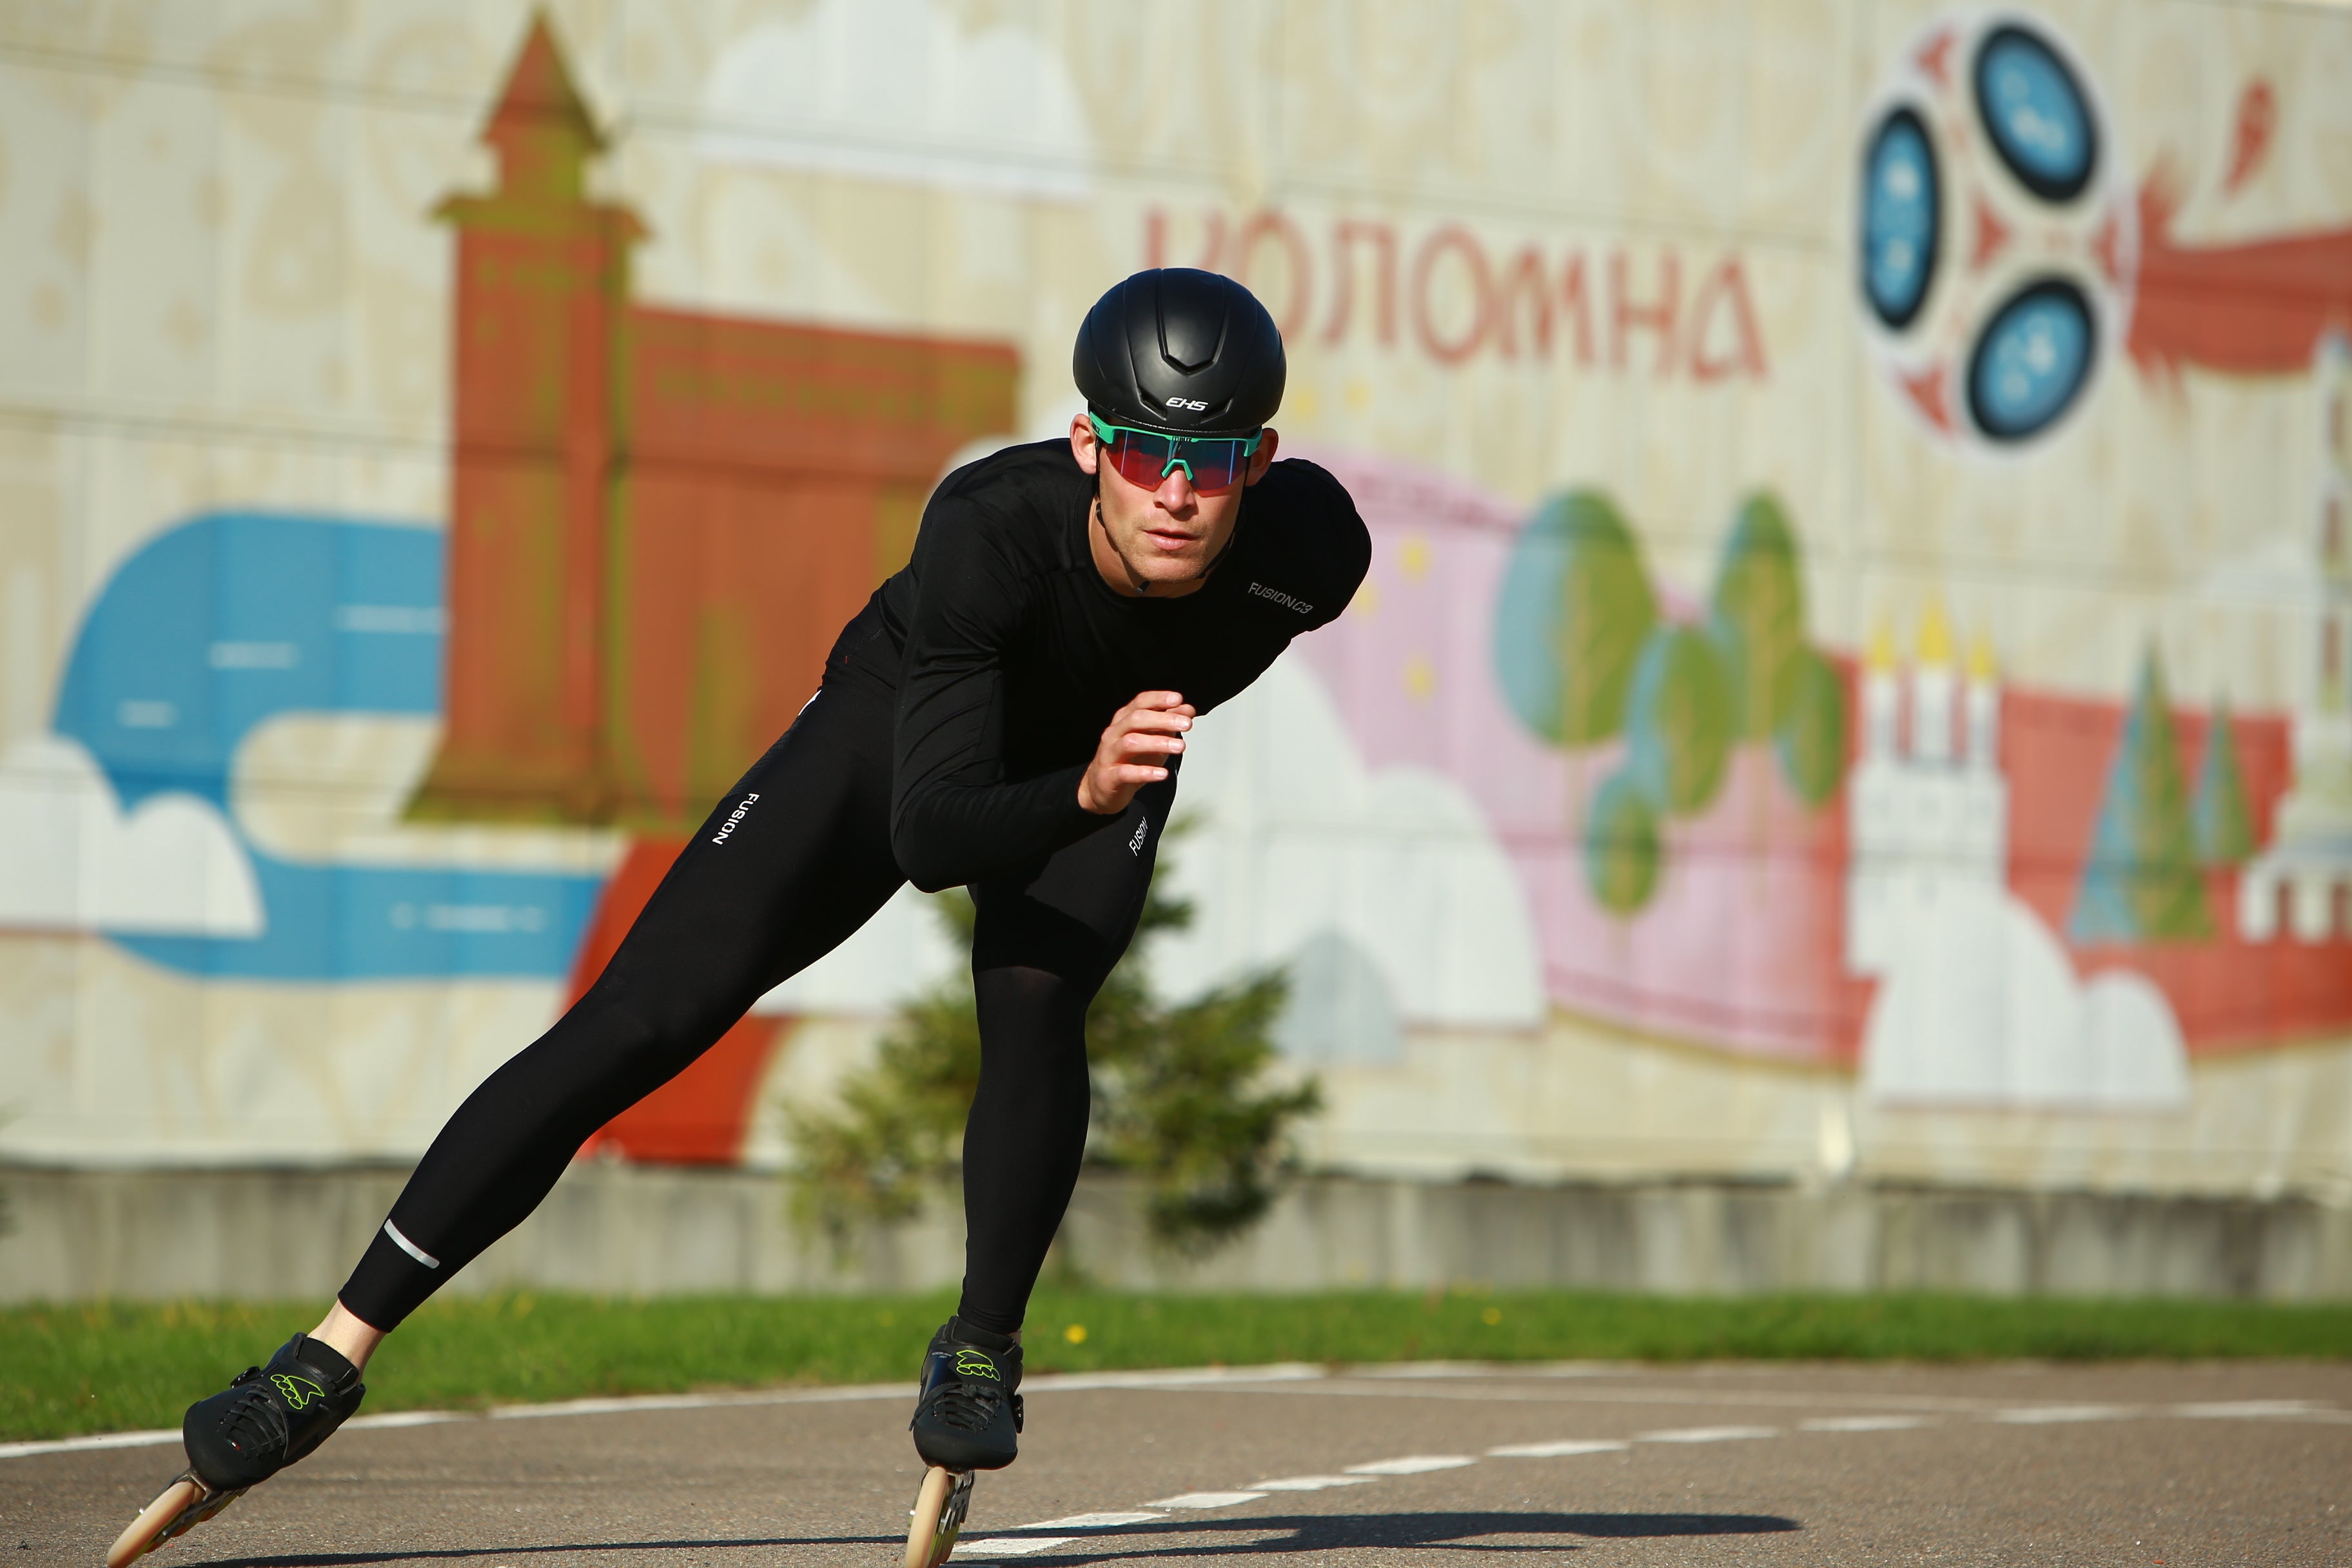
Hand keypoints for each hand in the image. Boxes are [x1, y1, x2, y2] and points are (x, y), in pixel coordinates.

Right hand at [1079, 690, 1193, 814]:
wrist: (1103, 787)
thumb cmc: (1129, 759)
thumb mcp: (1152, 739)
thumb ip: (1168, 724)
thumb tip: (1187, 709)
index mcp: (1124, 720)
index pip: (1139, 703)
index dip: (1158, 699)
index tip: (1178, 699)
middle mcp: (1114, 733)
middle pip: (1136, 719)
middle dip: (1163, 720)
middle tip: (1187, 724)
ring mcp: (1109, 754)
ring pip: (1130, 743)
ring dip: (1157, 743)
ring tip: (1180, 747)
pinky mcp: (1109, 777)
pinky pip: (1125, 772)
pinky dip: (1145, 772)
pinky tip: (1162, 774)